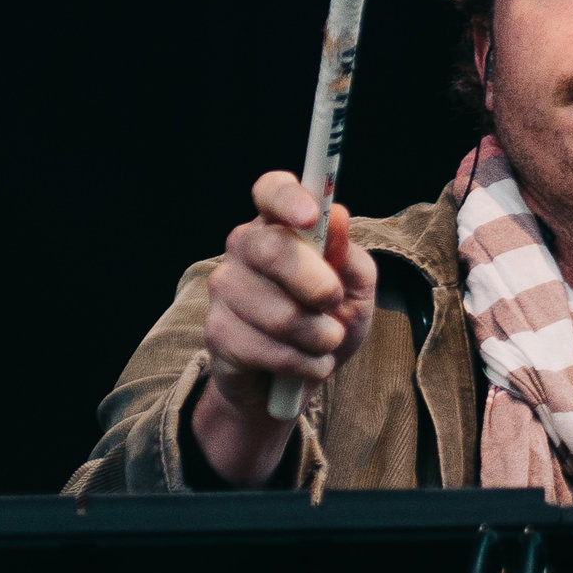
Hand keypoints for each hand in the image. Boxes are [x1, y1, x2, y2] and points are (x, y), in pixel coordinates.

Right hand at [190, 171, 378, 485]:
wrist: (297, 381)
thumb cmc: (326, 323)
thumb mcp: (355, 290)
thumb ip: (349, 257)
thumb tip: (338, 216)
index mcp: (278, 225)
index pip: (272, 191)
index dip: (289, 199)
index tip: (312, 216)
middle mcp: (243, 248)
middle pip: (272, 250)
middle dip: (318, 285)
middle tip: (333, 303)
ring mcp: (225, 290)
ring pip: (280, 313)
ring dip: (320, 338)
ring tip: (323, 343)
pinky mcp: (217, 335)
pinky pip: (269, 351)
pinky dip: (304, 365)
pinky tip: (305, 365)